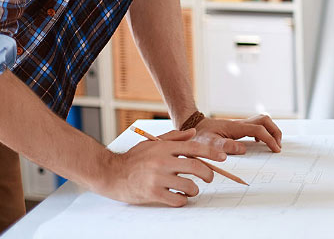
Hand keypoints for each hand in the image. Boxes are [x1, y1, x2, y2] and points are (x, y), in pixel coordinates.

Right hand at [98, 129, 225, 206]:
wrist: (110, 173)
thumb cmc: (132, 158)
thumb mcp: (152, 143)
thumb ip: (174, 137)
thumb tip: (193, 133)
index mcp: (165, 148)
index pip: (194, 148)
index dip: (211, 153)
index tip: (223, 158)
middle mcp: (163, 162)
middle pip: (196, 167)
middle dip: (208, 174)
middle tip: (209, 178)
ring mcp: (158, 178)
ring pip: (189, 185)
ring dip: (195, 189)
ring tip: (191, 189)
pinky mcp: (152, 193)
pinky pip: (176, 199)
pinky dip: (182, 200)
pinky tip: (179, 197)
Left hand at [192, 115, 282, 153]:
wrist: (192, 126)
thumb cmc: (199, 136)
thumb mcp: (208, 143)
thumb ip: (224, 146)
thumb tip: (243, 149)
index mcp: (235, 127)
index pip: (259, 130)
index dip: (270, 139)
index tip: (275, 149)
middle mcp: (240, 123)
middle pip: (265, 121)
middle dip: (275, 131)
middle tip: (278, 145)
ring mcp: (240, 124)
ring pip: (262, 121)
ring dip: (271, 130)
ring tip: (273, 143)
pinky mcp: (238, 127)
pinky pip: (257, 125)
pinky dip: (263, 132)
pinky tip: (259, 142)